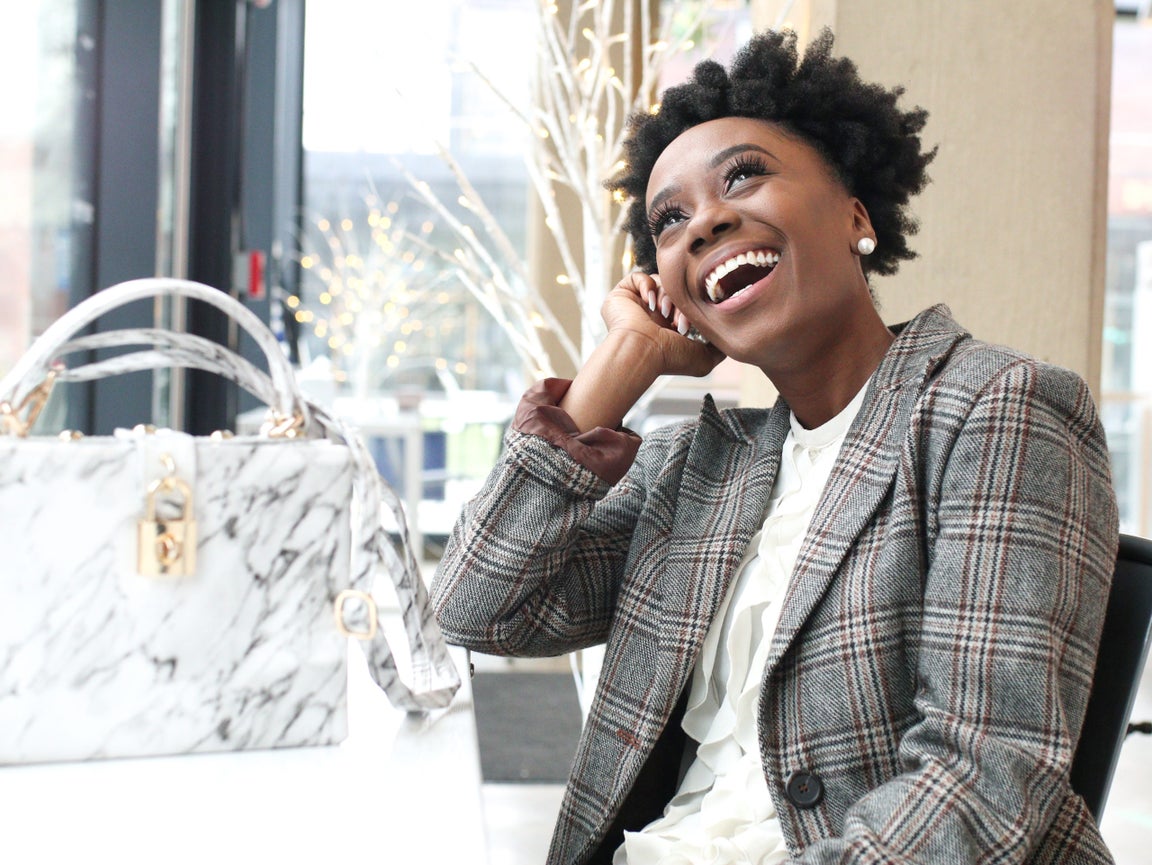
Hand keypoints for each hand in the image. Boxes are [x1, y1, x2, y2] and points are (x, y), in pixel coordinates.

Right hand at [602, 272, 724, 378]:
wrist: (642, 351)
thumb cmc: (670, 358)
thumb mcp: (703, 360)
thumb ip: (718, 349)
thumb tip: (726, 339)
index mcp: (665, 328)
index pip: (684, 305)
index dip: (690, 310)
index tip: (688, 327)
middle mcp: (650, 316)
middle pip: (673, 293)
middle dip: (679, 303)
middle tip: (677, 321)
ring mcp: (636, 305)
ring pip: (659, 283)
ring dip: (665, 296)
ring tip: (663, 313)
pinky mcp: (622, 295)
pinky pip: (638, 276)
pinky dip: (647, 284)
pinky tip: (649, 301)